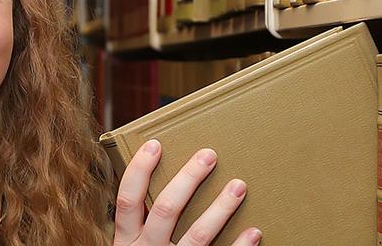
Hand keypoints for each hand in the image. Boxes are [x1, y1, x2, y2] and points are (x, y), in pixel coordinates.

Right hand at [113, 139, 260, 245]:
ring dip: (220, 209)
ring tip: (239, 186)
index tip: (156, 145)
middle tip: (210, 155)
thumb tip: (160, 183)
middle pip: (165, 211)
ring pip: (196, 237)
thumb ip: (142, 223)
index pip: (127, 201)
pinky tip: (255, 232)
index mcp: (126, 242)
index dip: (139, 171)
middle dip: (188, 180)